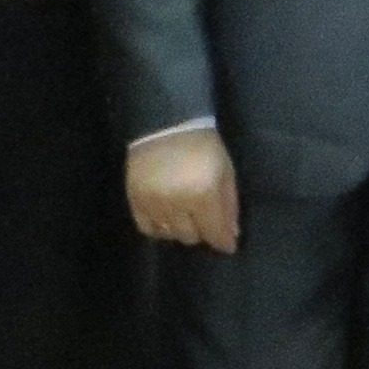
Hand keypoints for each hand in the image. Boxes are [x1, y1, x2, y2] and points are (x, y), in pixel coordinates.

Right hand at [129, 127, 241, 254]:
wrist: (166, 124)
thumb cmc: (203, 146)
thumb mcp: (225, 171)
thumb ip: (229, 204)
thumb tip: (232, 234)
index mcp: (204, 194)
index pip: (215, 233)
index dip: (224, 242)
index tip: (227, 244)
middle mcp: (178, 204)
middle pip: (192, 237)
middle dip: (202, 231)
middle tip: (204, 219)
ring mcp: (154, 204)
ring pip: (170, 235)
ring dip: (180, 229)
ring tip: (184, 215)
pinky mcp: (136, 200)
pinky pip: (148, 229)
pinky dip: (159, 227)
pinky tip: (166, 217)